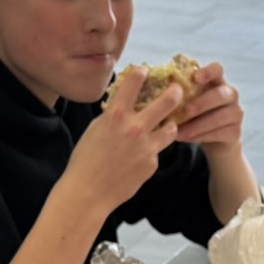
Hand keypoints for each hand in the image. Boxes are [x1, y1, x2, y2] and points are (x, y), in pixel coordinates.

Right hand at [65, 66, 183, 215]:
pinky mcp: (152, 164)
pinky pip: (157, 151)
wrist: (88, 192)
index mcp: (116, 115)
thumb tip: (125, 104)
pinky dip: (151, 150)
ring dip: (169, 124)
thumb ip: (113, 115)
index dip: (141, 73)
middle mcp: (135, 128)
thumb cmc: (85, 160)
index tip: (145, 71)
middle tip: (178, 89)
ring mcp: (147, 147)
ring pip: (171, 128)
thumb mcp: (95, 129)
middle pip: (167, 102)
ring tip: (166, 124)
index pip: (133, 83)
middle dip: (175, 92)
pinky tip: (139, 157)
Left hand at [174, 61, 244, 150]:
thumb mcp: (188, 101)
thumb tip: (153, 89)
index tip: (196, 78)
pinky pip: (218, 133)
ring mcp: (236, 113)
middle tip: (185, 111)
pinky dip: (200, 136)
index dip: (209, 72)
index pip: (218, 69)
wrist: (216, 142)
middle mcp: (230, 94)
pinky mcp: (235, 132)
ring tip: (178, 131)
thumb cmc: (197, 116)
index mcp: (217, 82)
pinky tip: (185, 138)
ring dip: (197, 125)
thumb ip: (178, 93)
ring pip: (219, 117)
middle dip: (202, 103)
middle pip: (221, 94)